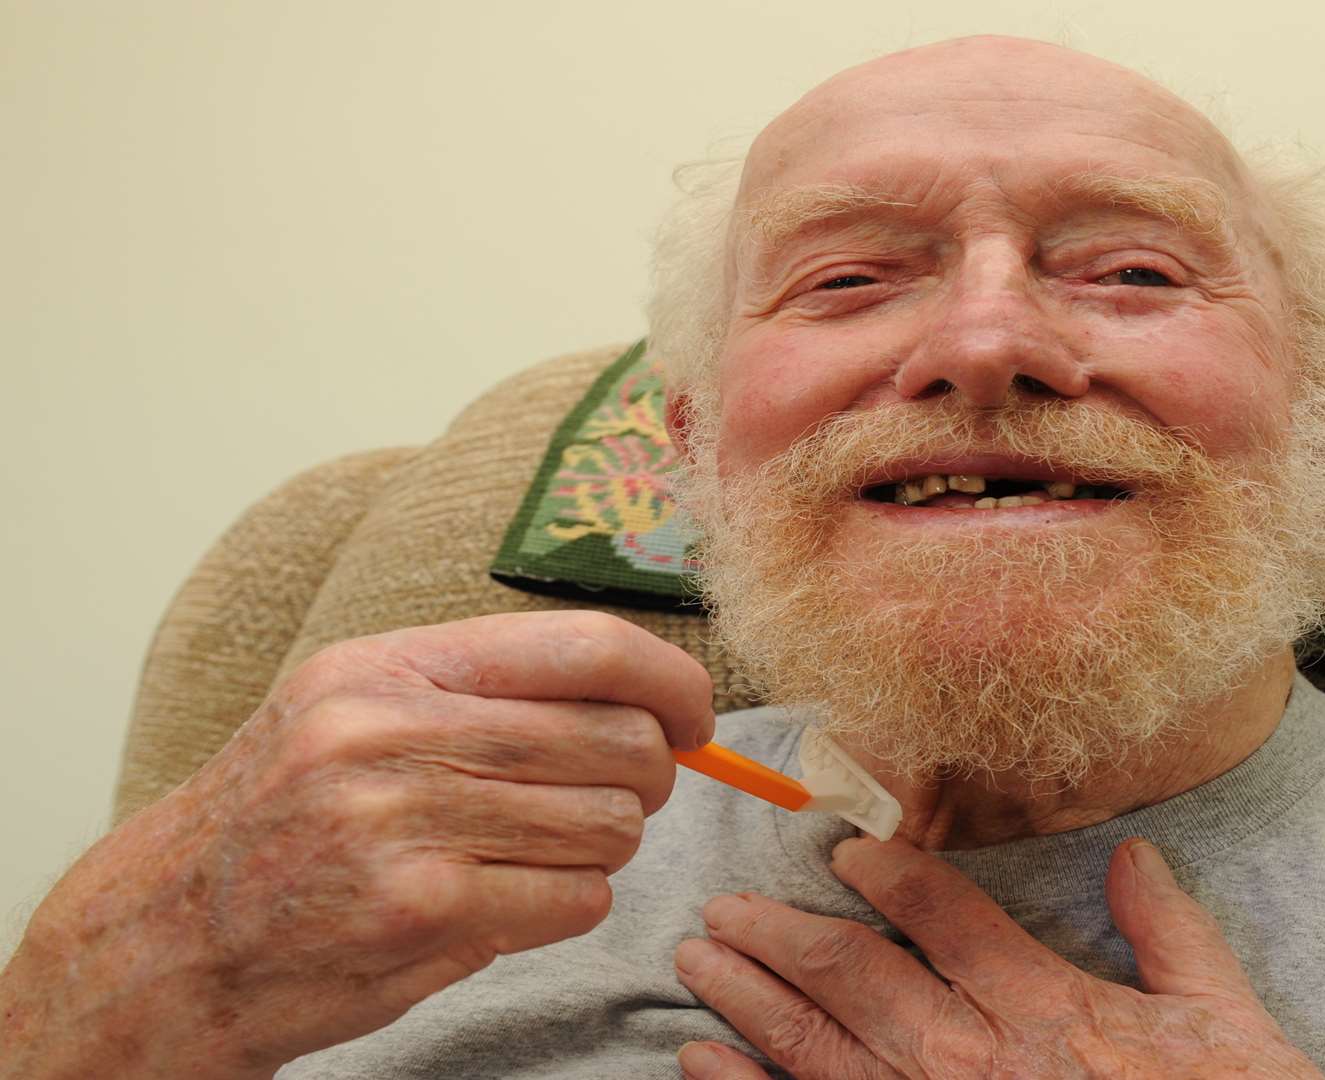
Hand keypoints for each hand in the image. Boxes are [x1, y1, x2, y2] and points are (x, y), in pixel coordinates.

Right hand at [0, 611, 712, 1079]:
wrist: (167, 939)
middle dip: (648, 777)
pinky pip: (577, 899)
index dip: (673, 681)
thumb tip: (655, 701)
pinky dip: (567, 904)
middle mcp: (392, 730)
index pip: (588, 644)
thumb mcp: (359, 711)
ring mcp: (402, 823)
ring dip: (599, 848)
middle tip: (615, 797)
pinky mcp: (418, 911)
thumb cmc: (286, 820)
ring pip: (610, 824)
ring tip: (531, 853)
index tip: (695, 716)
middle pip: (619, 739)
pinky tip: (505, 902)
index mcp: (391, 664)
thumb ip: (493, 693)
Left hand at [673, 837, 1323, 1078]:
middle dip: (780, 934)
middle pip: (855, 978)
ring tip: (699, 959)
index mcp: (1046, 1008)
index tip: (845, 846)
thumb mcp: (1221, 1018)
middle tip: (724, 903)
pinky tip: (705, 1065)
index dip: (888, 871)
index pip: (946, 917)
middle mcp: (975, 1060)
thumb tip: (1131, 856)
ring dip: (749, 1000)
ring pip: (819, 1050)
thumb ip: (1170, 932)